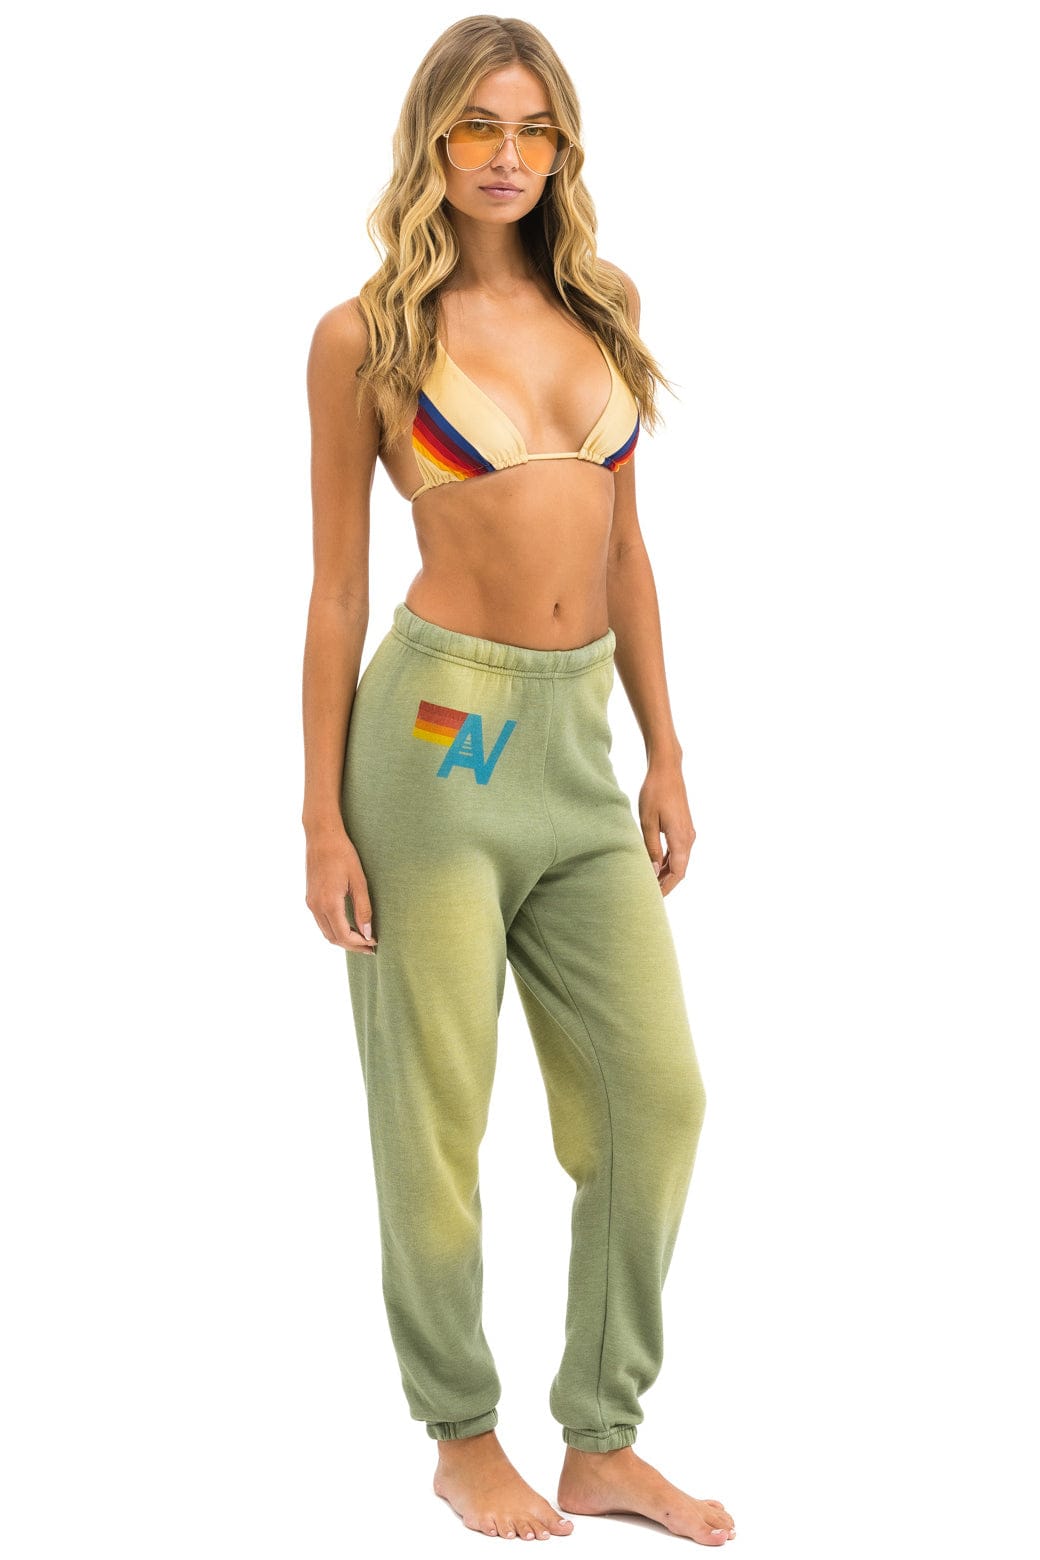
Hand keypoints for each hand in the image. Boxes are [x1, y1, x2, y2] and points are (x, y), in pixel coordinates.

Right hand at [305, 822, 377, 952]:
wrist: (322, 836)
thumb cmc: (343, 854)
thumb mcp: (359, 881)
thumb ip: (363, 908)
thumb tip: (367, 932)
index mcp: (329, 903)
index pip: (343, 935)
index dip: (359, 944)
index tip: (373, 944)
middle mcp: (316, 906)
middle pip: (333, 938)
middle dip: (352, 946)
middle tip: (370, 947)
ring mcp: (310, 903)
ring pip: (326, 932)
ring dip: (343, 939)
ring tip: (362, 940)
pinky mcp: (310, 898)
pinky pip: (321, 922)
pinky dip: (335, 929)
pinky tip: (348, 927)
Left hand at [638, 762, 695, 895]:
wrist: (667, 770)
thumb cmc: (654, 793)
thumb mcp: (647, 822)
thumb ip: (651, 848)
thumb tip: (653, 870)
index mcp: (681, 839)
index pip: (676, 873)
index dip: (666, 887)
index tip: (654, 898)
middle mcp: (689, 838)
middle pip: (679, 870)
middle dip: (666, 883)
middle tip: (649, 893)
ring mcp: (688, 833)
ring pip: (679, 861)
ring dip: (666, 872)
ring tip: (649, 881)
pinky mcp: (684, 827)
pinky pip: (678, 850)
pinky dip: (668, 860)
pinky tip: (654, 864)